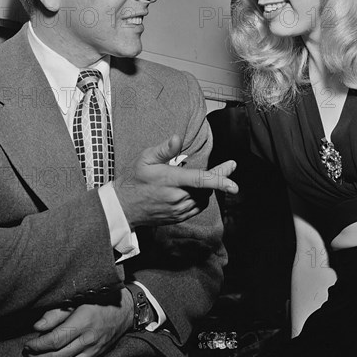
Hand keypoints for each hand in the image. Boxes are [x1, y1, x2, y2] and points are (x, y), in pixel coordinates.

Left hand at [23, 288, 133, 356]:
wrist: (124, 310)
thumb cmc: (100, 301)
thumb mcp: (78, 300)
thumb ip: (56, 314)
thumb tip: (37, 327)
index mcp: (83, 321)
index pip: (55, 340)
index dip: (38, 345)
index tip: (28, 344)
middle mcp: (88, 338)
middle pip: (57, 356)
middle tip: (28, 354)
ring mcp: (92, 349)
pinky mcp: (95, 356)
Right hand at [114, 134, 237, 228]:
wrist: (122, 207)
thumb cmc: (133, 180)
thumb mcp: (145, 159)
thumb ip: (164, 149)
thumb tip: (178, 138)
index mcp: (171, 180)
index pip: (200, 180)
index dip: (219, 180)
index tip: (234, 183)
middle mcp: (177, 197)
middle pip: (207, 188)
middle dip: (220, 177)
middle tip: (230, 166)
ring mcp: (178, 210)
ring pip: (203, 198)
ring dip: (209, 188)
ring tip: (209, 176)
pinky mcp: (177, 217)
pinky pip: (197, 208)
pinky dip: (202, 198)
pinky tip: (198, 190)